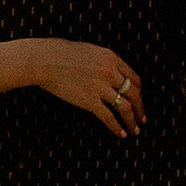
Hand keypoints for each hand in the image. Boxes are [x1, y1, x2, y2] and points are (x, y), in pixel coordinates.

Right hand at [31, 42, 146, 138]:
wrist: (44, 60)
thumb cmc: (61, 54)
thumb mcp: (90, 51)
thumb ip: (104, 61)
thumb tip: (112, 73)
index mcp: (111, 58)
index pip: (134, 78)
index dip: (139, 92)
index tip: (138, 101)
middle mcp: (110, 72)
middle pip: (134, 94)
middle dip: (140, 108)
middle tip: (142, 119)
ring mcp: (100, 87)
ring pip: (125, 107)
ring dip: (132, 121)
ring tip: (135, 130)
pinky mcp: (89, 100)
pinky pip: (109, 117)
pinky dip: (117, 127)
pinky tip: (121, 134)